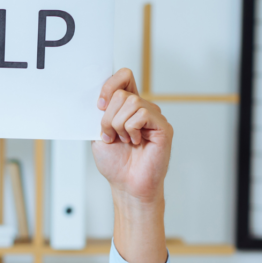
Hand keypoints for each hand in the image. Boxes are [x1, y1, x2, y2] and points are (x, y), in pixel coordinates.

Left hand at [92, 68, 172, 262]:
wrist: (127, 185)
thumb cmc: (116, 163)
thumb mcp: (98, 133)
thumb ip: (100, 113)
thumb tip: (99, 97)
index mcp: (126, 106)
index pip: (123, 77)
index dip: (109, 85)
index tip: (99, 105)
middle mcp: (142, 108)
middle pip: (121, 92)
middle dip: (108, 117)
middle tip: (110, 135)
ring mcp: (153, 116)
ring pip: (131, 103)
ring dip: (118, 125)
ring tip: (123, 140)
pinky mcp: (163, 126)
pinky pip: (142, 114)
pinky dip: (131, 130)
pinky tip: (135, 142)